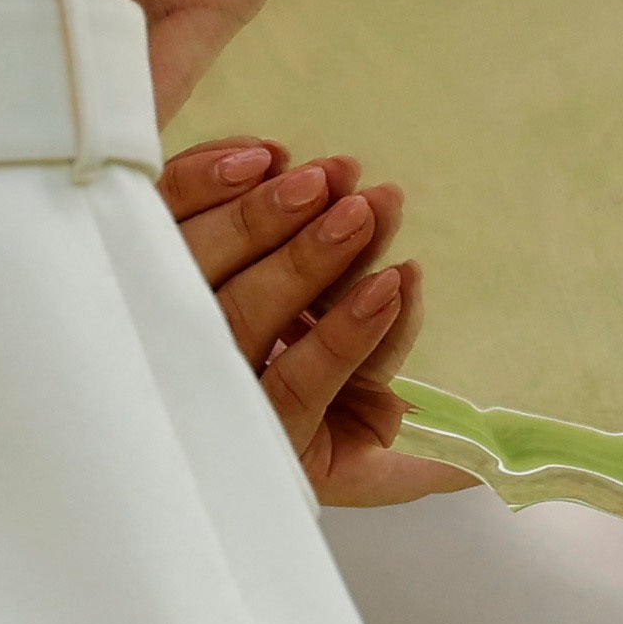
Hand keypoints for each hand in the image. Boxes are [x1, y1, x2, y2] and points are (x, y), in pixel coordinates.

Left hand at [159, 140, 470, 507]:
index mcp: (262, 433)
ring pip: (200, 258)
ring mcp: (164, 313)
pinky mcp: (147, 252)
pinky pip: (163, 209)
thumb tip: (475, 468)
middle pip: (244, 315)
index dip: (344, 337)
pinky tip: (265, 155)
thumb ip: (412, 467)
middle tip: (366, 209)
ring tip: (329, 175)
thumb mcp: (359, 464)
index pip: (296, 387)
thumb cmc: (317, 425)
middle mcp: (203, 378)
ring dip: (268, 210)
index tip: (393, 282)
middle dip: (311, 259)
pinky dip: (209, 176)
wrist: (225, 398)